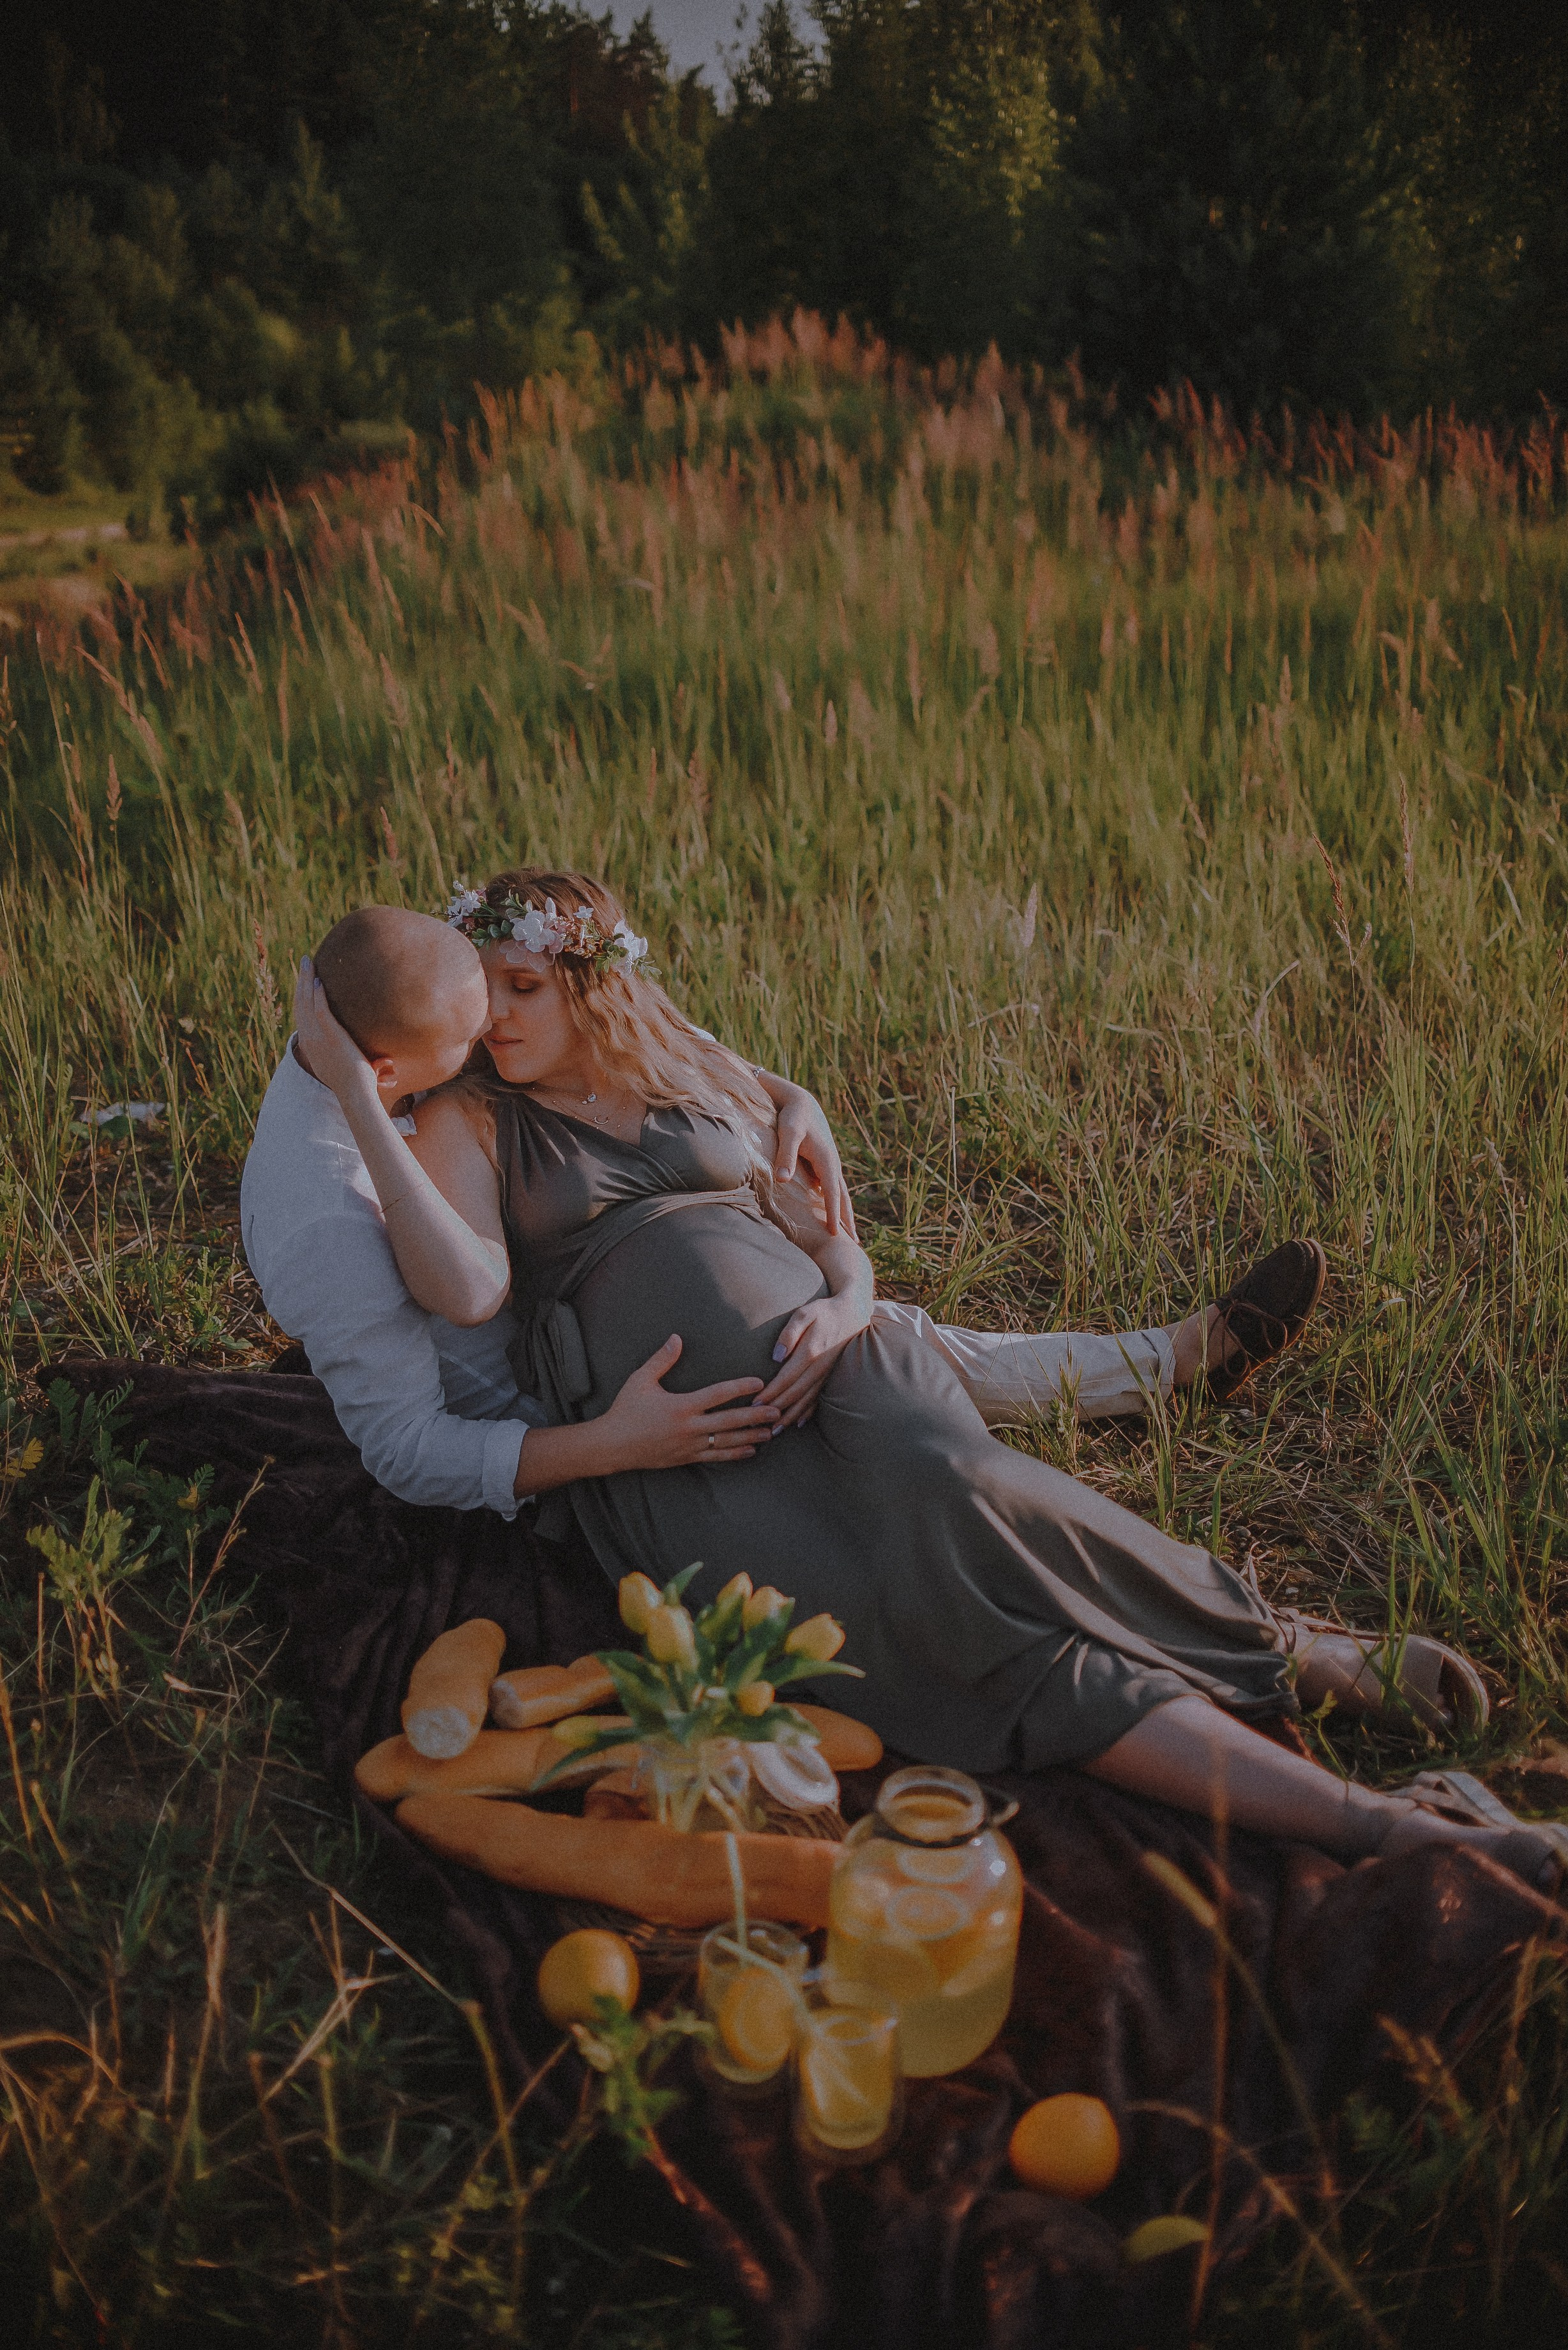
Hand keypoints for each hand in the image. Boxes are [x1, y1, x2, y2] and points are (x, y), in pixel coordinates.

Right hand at [294, 956, 380, 1107]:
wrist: (356, 1095)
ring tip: (308, 963)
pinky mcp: (331, 1037)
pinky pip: (320, 1011)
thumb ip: (348, 1052)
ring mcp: (318, 1038)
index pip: (302, 1014)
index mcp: (310, 1045)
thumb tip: (375, 1052)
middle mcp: (309, 1040)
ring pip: (306, 1003)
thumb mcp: (345, 1065)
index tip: (307, 980)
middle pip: (300, 1003)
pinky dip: (318, 996)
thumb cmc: (356, 1083)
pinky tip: (320, 981)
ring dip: (307, 981)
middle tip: (304, 962)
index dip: (303, 995)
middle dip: (302, 981)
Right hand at [600, 1335, 779, 1468]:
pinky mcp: (686, 1457)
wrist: (612, 1446)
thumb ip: (661, 1359)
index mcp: (681, 1406)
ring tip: (771, 1431)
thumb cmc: (625, 1410)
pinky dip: (735, 1454)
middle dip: (756, 1415)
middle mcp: (689, 1427)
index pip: (718, 1394)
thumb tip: (677, 1337)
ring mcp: (689, 1445)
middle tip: (777, 1410)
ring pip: (727, 1441)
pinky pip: (716, 1456)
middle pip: (730, 1421)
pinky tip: (751, 1450)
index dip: (740, 1387)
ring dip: (751, 1435)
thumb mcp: (640, 1380)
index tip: (759, 1382)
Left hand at [757, 1294, 867, 1427]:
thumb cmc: (823, 1312)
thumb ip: (789, 1333)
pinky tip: (799, 1423)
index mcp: (809, 1352)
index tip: (754, 1404)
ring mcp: (825, 1374)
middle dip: (776, 1411)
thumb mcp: (804, 1314)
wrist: (852, 1313)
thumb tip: (776, 1356)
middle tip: (758, 1424)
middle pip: (794, 1395)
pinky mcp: (829, 1376)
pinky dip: (808, 1412)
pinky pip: (818, 1399)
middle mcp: (818, 1367)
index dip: (770, 1393)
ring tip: (775, 1431)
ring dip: (790, 1417)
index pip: (785, 1379)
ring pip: (806, 1401)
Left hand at [772, 1083, 855, 1236]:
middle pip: (843, 1197)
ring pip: (840, 1194)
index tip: (836, 1235)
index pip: (832, 1194)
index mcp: (827, 1160)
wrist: (800, 1101)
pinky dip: (836, 1204)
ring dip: (845, 1213)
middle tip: (855, 1244)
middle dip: (848, 1220)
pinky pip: (833, 1189)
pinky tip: (833, 1214)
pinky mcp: (823, 1165)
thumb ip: (785, 1155)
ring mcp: (829, 1165)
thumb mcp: (788, 1133)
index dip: (833, 1214)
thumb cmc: (791, 1116)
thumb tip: (783, 1180)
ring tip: (850, 1234)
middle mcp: (832, 1165)